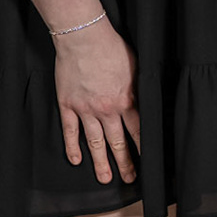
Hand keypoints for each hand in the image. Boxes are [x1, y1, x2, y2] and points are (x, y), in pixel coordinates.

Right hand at [52, 21, 140, 183]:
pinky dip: (72, 147)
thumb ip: (139, 87)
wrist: (84, 37)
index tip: (149, 162)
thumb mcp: (136, 67)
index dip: (144, 147)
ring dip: (100, 162)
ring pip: (94, 142)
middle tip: (130, 178)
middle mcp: (107, 109)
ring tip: (104, 179)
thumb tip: (145, 101)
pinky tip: (75, 160)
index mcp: (126, 100)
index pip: (138, 130)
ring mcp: (85, 109)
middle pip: (118, 142)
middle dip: (125, 162)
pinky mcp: (67, 104)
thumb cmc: (112, 47)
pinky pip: (70, 131)